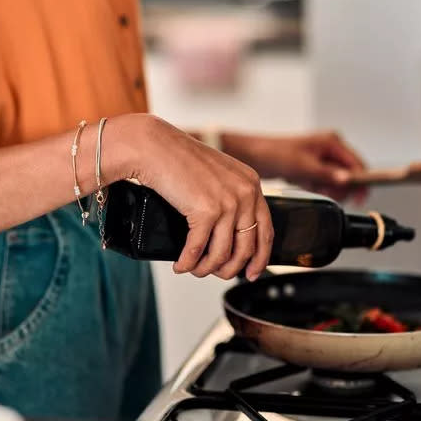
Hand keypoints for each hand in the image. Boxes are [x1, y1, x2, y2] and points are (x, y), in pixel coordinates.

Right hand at [109, 115, 273, 280]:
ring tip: (194, 269)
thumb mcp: (218, 175)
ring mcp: (227, 203)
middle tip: (215, 274)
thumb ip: (231, 197)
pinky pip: (198, 249)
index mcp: (251, 184)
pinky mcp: (205, 211)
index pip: (266, 231)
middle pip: (246, 248)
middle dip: (230, 269)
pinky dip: (188, 262)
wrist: (154, 146)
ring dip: (206, 269)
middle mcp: (245, 193)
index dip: (260, 258)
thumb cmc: (178, 158)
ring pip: (222, 254)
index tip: (253, 273)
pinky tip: (180, 265)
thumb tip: (230, 236)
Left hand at [222, 131, 367, 201]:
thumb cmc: (276, 153)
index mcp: (333, 142)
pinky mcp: (314, 168)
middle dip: (341, 186)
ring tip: (314, 185)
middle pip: (349, 173)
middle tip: (329, 192)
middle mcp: (331, 148)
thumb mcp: (304, 167)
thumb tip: (346, 180)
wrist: (255, 156)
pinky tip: (307, 184)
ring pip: (337, 180)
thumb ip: (327, 174)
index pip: (357, 163)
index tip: (361, 197)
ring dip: (329, 188)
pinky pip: (325, 182)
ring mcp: (323, 158)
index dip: (361, 181)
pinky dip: (320, 187)